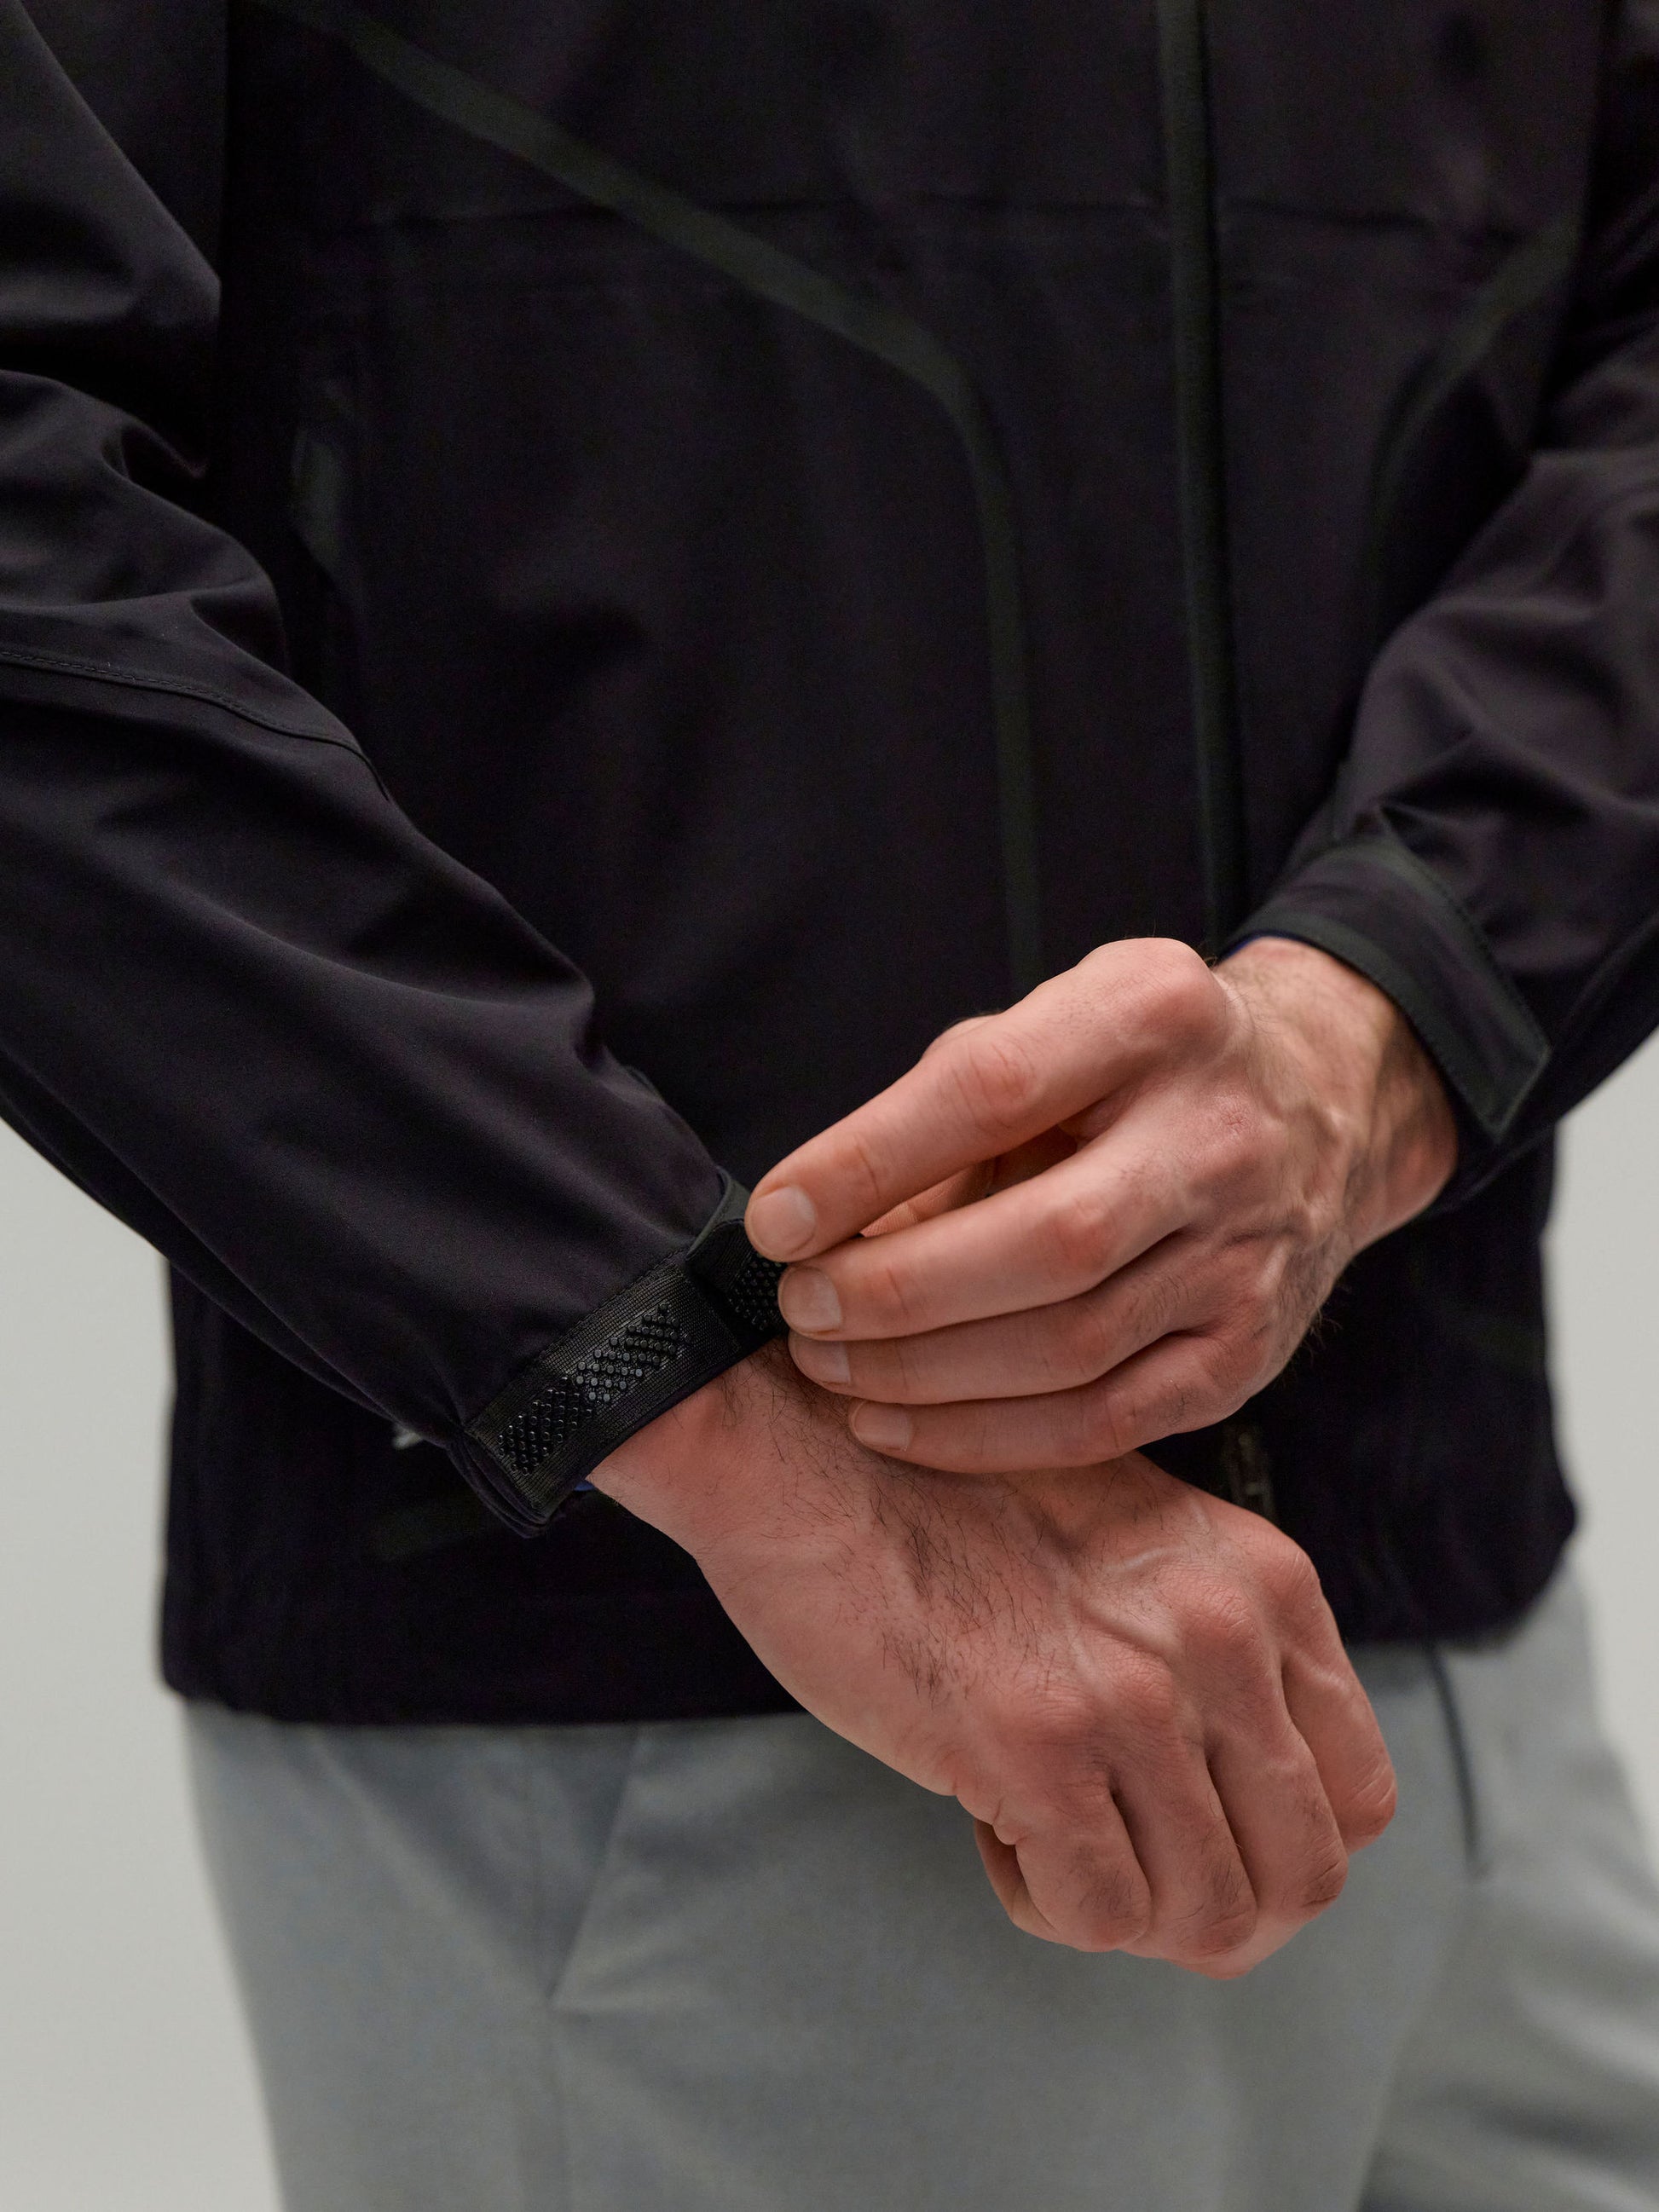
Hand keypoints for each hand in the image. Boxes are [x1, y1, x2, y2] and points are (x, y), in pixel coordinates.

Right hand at [593, 1344, 1395, 1971]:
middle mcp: (1224, 1636)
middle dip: (1214, 1910)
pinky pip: (1098, 1915)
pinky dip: (1044, 1898)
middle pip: (1304, 1876)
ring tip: (1043, 1830)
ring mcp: (1137, 1692)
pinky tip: (988, 1816)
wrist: (809, 1453)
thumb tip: (1235, 1801)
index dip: (1279, 1848)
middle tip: (1116, 1866)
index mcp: (1263, 1581)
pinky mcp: (1040, 1743)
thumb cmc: (943, 1501)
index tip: (1191, 1830)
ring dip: (1127, 1909)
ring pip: (1210, 1916)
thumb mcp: (1134, 1546)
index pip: (1361, 1794)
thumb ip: (1206, 1646)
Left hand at [746, 937, 1455, 1471]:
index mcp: (1157, 1015)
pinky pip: (1103, 1422)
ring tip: (828, 1364)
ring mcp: (1246, 1255)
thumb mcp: (1047, 1029)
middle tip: (800, 1308)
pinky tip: (894, 1426)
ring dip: (923, 1374)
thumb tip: (808, 1225)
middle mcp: (1219, 1135)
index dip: (870, 1161)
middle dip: (898, 1290)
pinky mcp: (1248, 1352)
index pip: (997, 1088)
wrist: (1318, 1109)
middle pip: (1049, 1240)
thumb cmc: (1131, 1069)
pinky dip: (983, 1438)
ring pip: (1071, 1347)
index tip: (775, 1219)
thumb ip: (937, 1111)